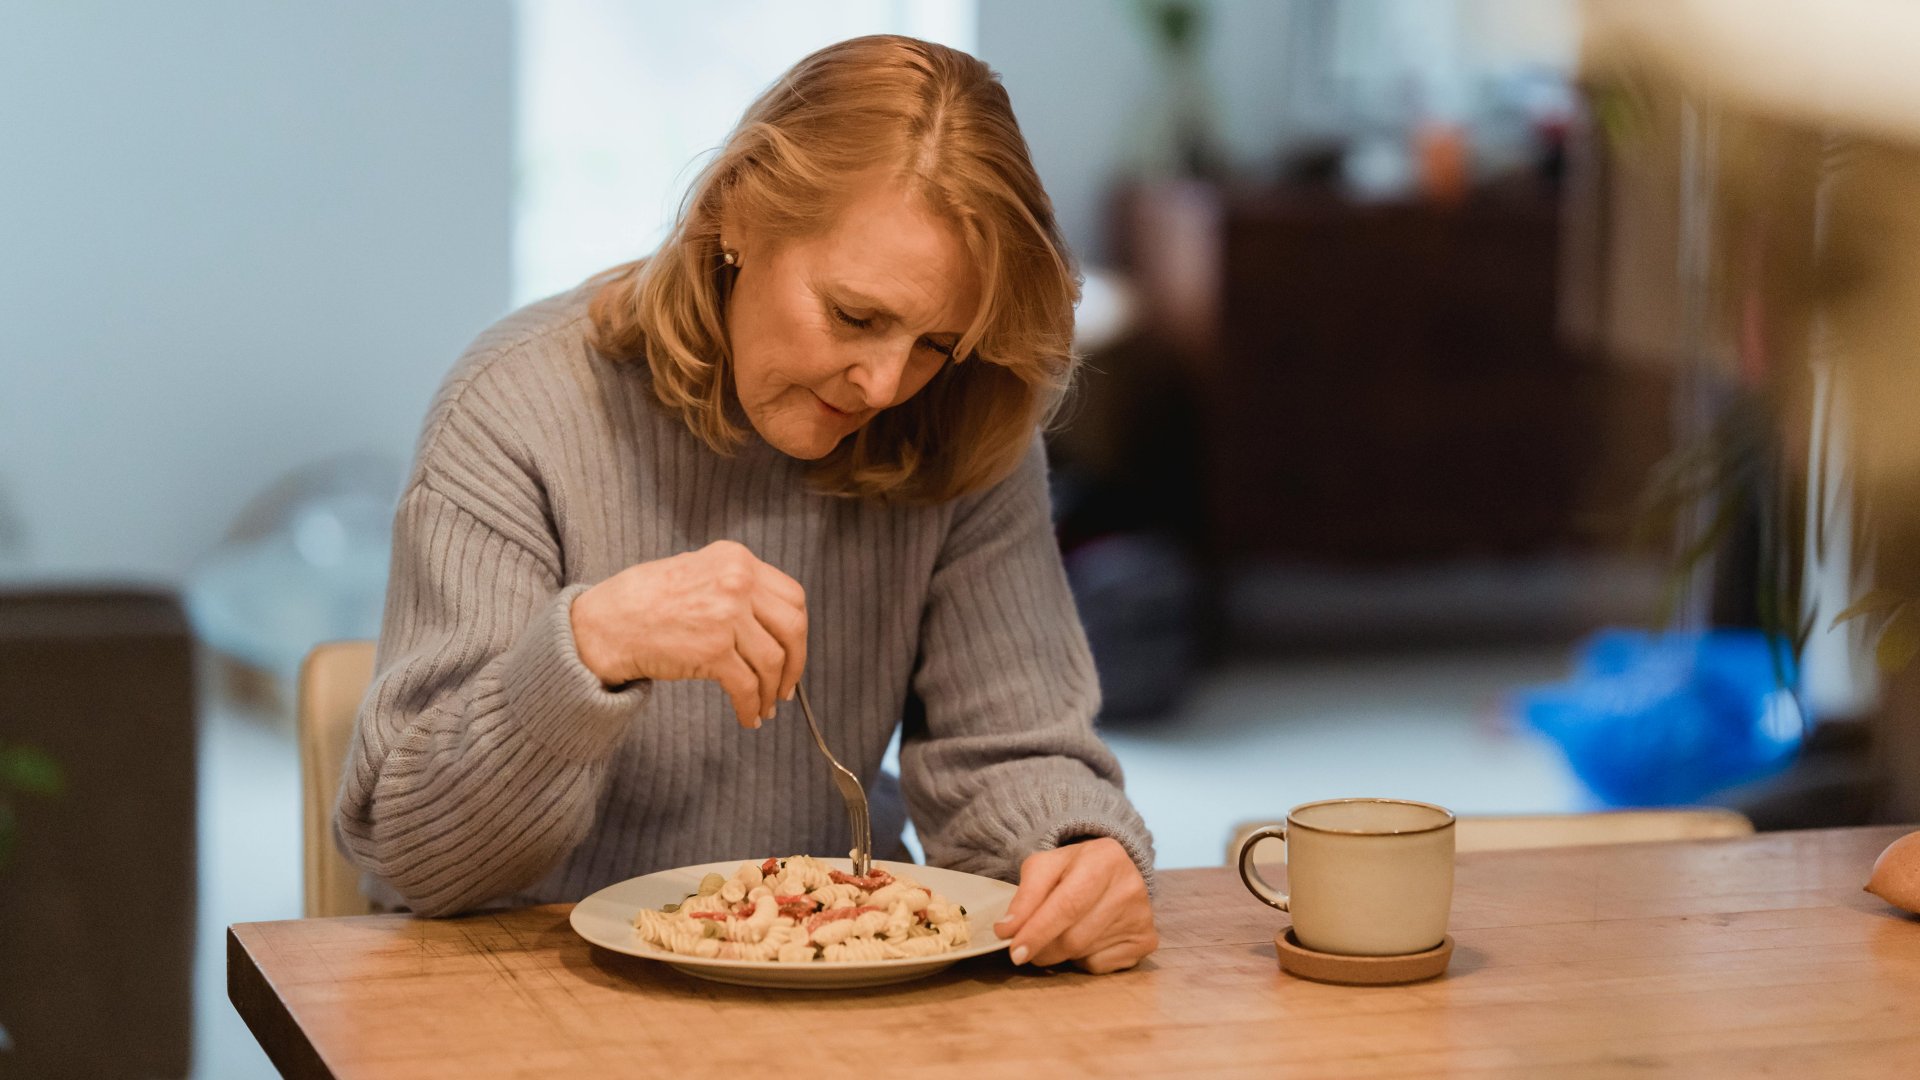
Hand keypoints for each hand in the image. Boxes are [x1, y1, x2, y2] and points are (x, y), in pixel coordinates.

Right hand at [569, 540, 806, 727]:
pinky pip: (748, 686)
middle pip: (793, 628)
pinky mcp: (714, 651)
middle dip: (796, 663)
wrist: (606, 623)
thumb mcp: (697, 569)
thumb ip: (735, 584)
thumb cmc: (645, 600)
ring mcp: (727, 616)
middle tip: (786, 686)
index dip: (798, 630)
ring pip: (773, 661)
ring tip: (765, 707)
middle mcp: (737, 582)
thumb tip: (771, 622)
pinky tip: (748, 718)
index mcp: (737, 559)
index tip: (793, 650)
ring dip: (772, 691)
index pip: (793, 596)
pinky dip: (751, 707)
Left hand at [994, 837, 1155, 973]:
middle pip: (1074, 936)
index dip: (1038, 931)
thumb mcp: (1045, 867)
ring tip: (1058, 934)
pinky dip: (1081, 959)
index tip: (1014, 951)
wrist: (1113, 869)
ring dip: (1059, 953)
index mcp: (1105, 858)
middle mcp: (1131, 886)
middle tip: (1025, 948)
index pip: (1068, 905)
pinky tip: (1085, 938)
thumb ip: (1024, 895)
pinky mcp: (1146, 940)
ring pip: (1084, 953)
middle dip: (1042, 948)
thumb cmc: (1073, 869)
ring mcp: (1142, 916)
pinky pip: (1099, 965)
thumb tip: (1007, 930)